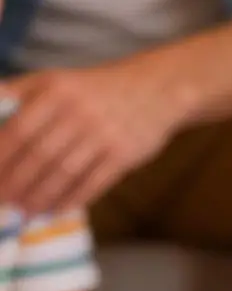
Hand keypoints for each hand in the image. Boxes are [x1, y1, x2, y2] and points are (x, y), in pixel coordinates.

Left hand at [0, 59, 185, 212]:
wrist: (157, 88)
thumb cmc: (94, 89)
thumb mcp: (54, 80)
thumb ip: (15, 95)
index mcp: (55, 91)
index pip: (18, 130)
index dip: (0, 159)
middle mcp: (79, 111)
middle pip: (39, 156)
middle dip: (16, 183)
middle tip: (2, 201)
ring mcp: (104, 133)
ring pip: (64, 173)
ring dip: (40, 196)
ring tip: (26, 209)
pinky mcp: (125, 153)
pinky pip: (93, 182)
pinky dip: (73, 199)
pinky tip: (57, 209)